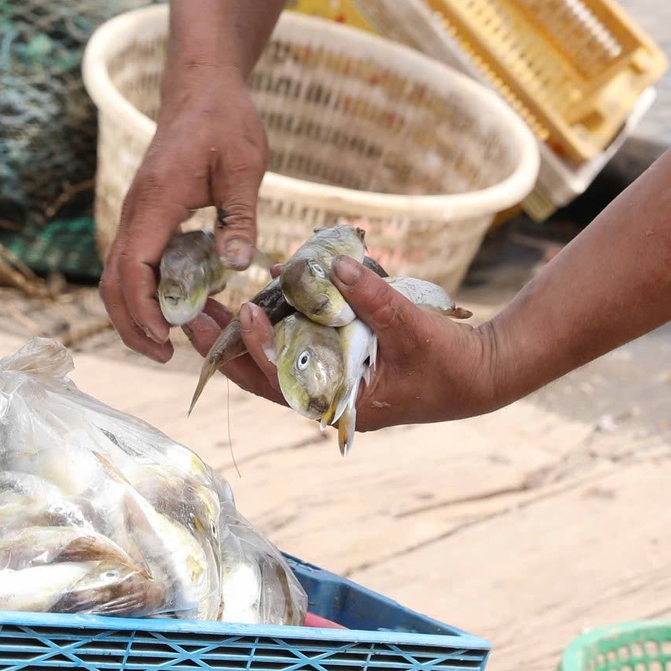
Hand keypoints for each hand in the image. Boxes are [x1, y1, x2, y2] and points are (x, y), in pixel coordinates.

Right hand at [101, 65, 266, 360]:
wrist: (202, 87)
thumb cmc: (225, 120)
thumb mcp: (244, 165)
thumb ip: (240, 214)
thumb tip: (238, 265)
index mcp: (156, 201)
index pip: (133, 269)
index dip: (143, 311)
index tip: (167, 340)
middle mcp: (136, 211)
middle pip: (114, 281)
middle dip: (132, 324)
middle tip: (165, 355)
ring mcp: (138, 212)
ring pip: (119, 273)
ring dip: (136, 311)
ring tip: (169, 340)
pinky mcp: (148, 213)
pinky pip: (135, 260)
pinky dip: (147, 290)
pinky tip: (181, 302)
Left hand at [182, 256, 500, 430]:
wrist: (480, 374)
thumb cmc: (448, 361)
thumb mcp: (411, 326)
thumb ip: (371, 296)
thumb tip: (333, 266)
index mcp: (340, 404)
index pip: (283, 380)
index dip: (259, 346)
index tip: (243, 309)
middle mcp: (326, 400)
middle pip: (262, 377)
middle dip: (225, 347)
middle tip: (190, 314)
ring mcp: (330, 385)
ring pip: (273, 365)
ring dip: (243, 337)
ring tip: (208, 306)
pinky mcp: (338, 367)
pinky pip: (296, 351)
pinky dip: (276, 329)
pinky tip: (257, 303)